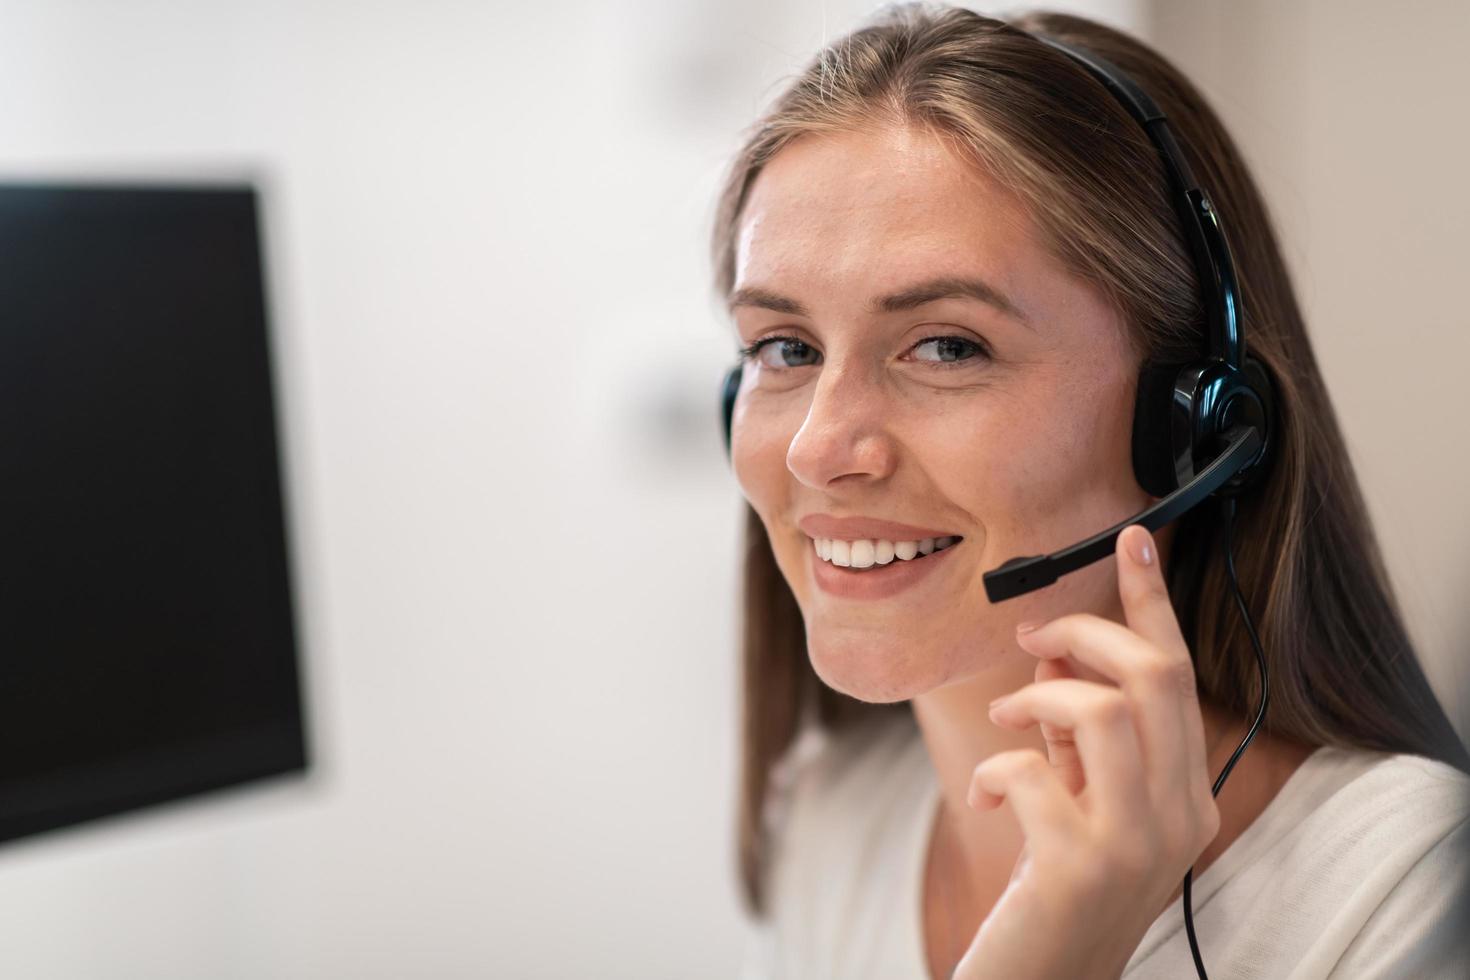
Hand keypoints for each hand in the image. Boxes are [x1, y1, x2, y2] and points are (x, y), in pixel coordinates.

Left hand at [951, 524, 1220, 979]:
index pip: (1179, 676)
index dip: (1153, 600)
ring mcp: (1135, 845)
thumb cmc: (1051, 887)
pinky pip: (1031, 773)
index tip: (1134, 536)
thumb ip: (1075, 727)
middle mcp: (1179, 817)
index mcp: (1185, 794)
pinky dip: (994, 770)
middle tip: (1029, 636)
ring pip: (1102, 709)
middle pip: (1154, 676)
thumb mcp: (1075, 795)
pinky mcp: (1079, 868)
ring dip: (1037, 695)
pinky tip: (985, 798)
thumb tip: (1055, 641)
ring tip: (1003, 718)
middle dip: (1083, 630)